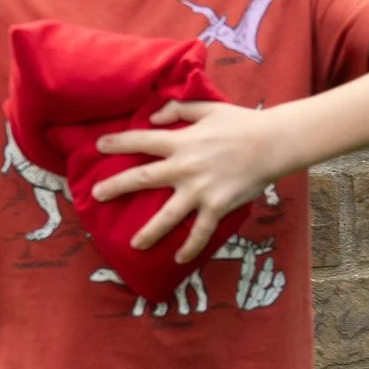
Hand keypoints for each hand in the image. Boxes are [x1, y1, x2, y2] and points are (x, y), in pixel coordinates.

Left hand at [92, 100, 282, 263]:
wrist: (272, 144)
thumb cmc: (242, 123)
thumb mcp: (208, 108)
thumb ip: (178, 109)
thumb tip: (154, 117)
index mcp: (181, 141)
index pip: (142, 140)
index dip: (118, 143)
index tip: (99, 147)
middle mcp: (185, 167)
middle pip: (143, 178)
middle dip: (116, 186)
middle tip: (96, 196)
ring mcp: (200, 190)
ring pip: (167, 215)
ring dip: (149, 231)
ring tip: (134, 245)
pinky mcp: (217, 206)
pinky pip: (200, 232)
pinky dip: (190, 248)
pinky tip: (179, 260)